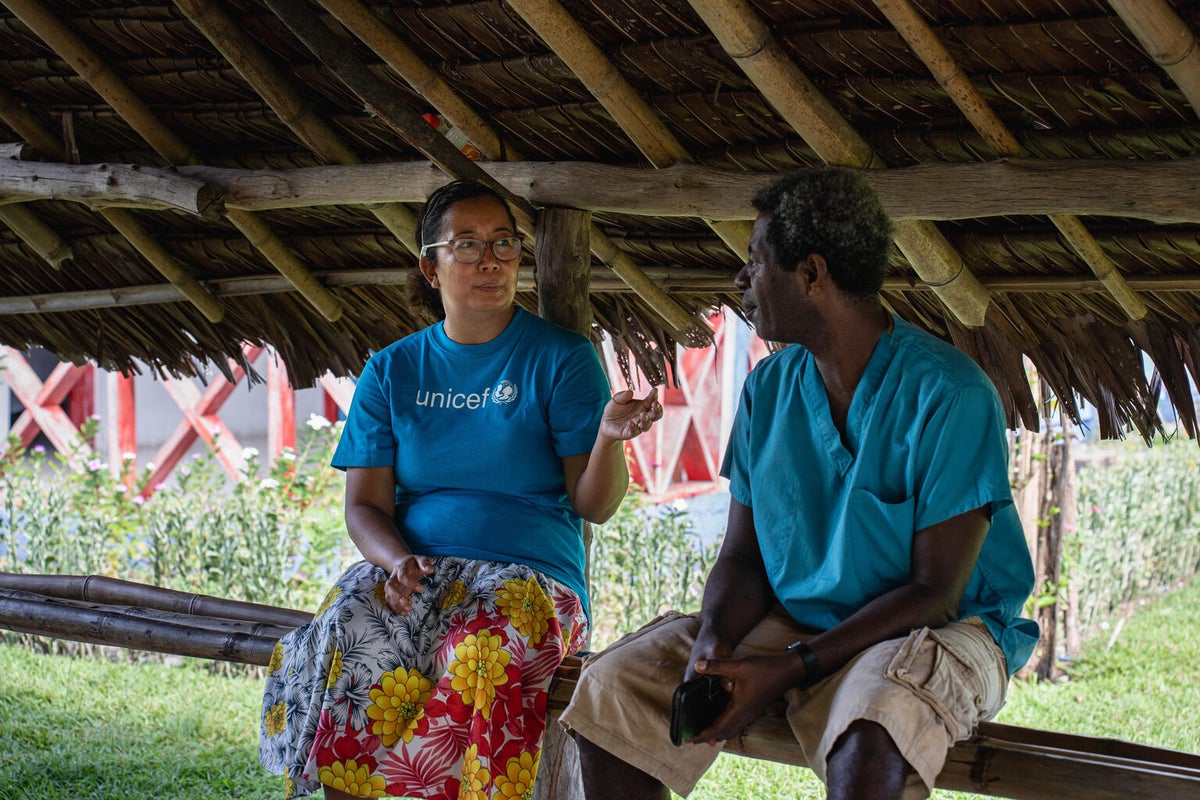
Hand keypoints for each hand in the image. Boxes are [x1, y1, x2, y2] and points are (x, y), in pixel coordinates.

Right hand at [383, 555, 433, 614]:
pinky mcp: (392, 593)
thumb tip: (430, 570)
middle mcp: (393, 577)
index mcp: (401, 568)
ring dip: (396, 604)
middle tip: (406, 603)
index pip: (402, 576)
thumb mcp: (420, 559)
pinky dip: (396, 608)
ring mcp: (392, 586)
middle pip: (389, 586)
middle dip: (396, 595)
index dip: (411, 583)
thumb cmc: (413, 563)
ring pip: (388, 595)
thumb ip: (424, 563)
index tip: (422, 589)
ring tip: (408, 610)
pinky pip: (390, 601)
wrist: (402, 563)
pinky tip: (404, 613)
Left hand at [599, 387, 662, 440]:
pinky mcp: (629, 433)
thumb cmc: (614, 410)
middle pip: (656, 414)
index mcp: (642, 406)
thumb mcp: (616, 400)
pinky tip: (631, 423)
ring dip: (646, 419)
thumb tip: (630, 392)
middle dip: (657, 409)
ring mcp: (637, 425)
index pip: (652, 400)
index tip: (654, 390)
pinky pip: (634, 432)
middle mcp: (642, 416)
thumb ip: (623, 396)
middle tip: (655, 404)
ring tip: (643, 414)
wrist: (605, 423)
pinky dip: (633, 428)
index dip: (654, 396)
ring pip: (647, 424)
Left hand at [686, 652, 803, 745]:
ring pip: (731, 730)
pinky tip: (721, 719)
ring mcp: (750, 714)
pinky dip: (726, 726)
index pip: (717, 729)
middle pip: (723, 734)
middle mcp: (745, 715)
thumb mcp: (739, 665)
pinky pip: (737, 724)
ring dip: (717, 733)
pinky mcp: (753, 709)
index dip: (702, 736)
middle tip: (692, 738)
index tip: (689, 740)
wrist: (788, 671)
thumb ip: (717, 666)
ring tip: (704, 733)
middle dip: (707, 737)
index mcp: (739, 709)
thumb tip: (698, 665)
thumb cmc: (765, 669)